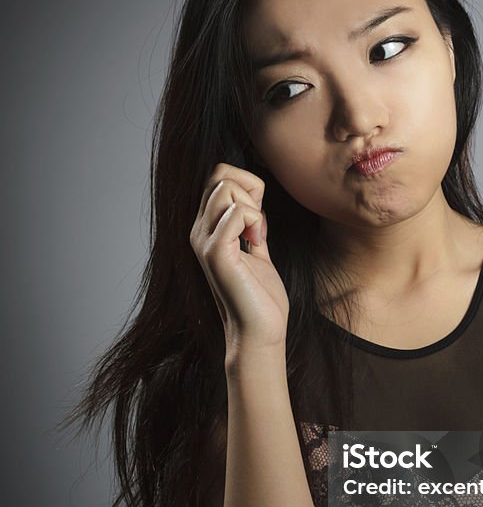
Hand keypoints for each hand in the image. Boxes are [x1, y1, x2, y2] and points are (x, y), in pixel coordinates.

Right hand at [189, 162, 289, 352]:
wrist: (259, 331)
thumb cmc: (260, 296)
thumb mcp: (256, 249)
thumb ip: (250, 224)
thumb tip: (254, 198)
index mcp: (206, 228)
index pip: (218, 176)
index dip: (246, 185)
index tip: (258, 217)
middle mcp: (198, 230)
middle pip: (219, 174)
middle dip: (250, 189)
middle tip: (259, 224)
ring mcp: (204, 241)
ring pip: (226, 188)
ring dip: (253, 207)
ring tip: (257, 237)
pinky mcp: (216, 253)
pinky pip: (235, 212)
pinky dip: (254, 221)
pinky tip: (257, 244)